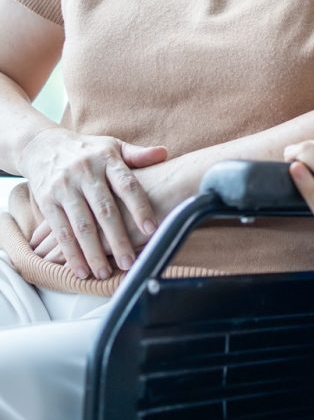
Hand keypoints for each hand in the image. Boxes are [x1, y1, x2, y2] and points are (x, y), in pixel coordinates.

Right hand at [19, 128, 165, 279]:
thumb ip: (137, 155)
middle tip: (129, 263)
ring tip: (104, 274)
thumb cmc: (88, 151)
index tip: (152, 229)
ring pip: (81, 225)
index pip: (127, 185)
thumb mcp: (112, 146)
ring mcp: (64, 187)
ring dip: (93, 252)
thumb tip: (164, 153)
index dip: (140, 207)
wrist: (42, 145)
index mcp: (107, 160)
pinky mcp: (46, 201)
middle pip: (104, 210)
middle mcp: (85, 173)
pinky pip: (60, 231)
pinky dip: (71, 253)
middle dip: (118, 239)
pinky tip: (81, 270)